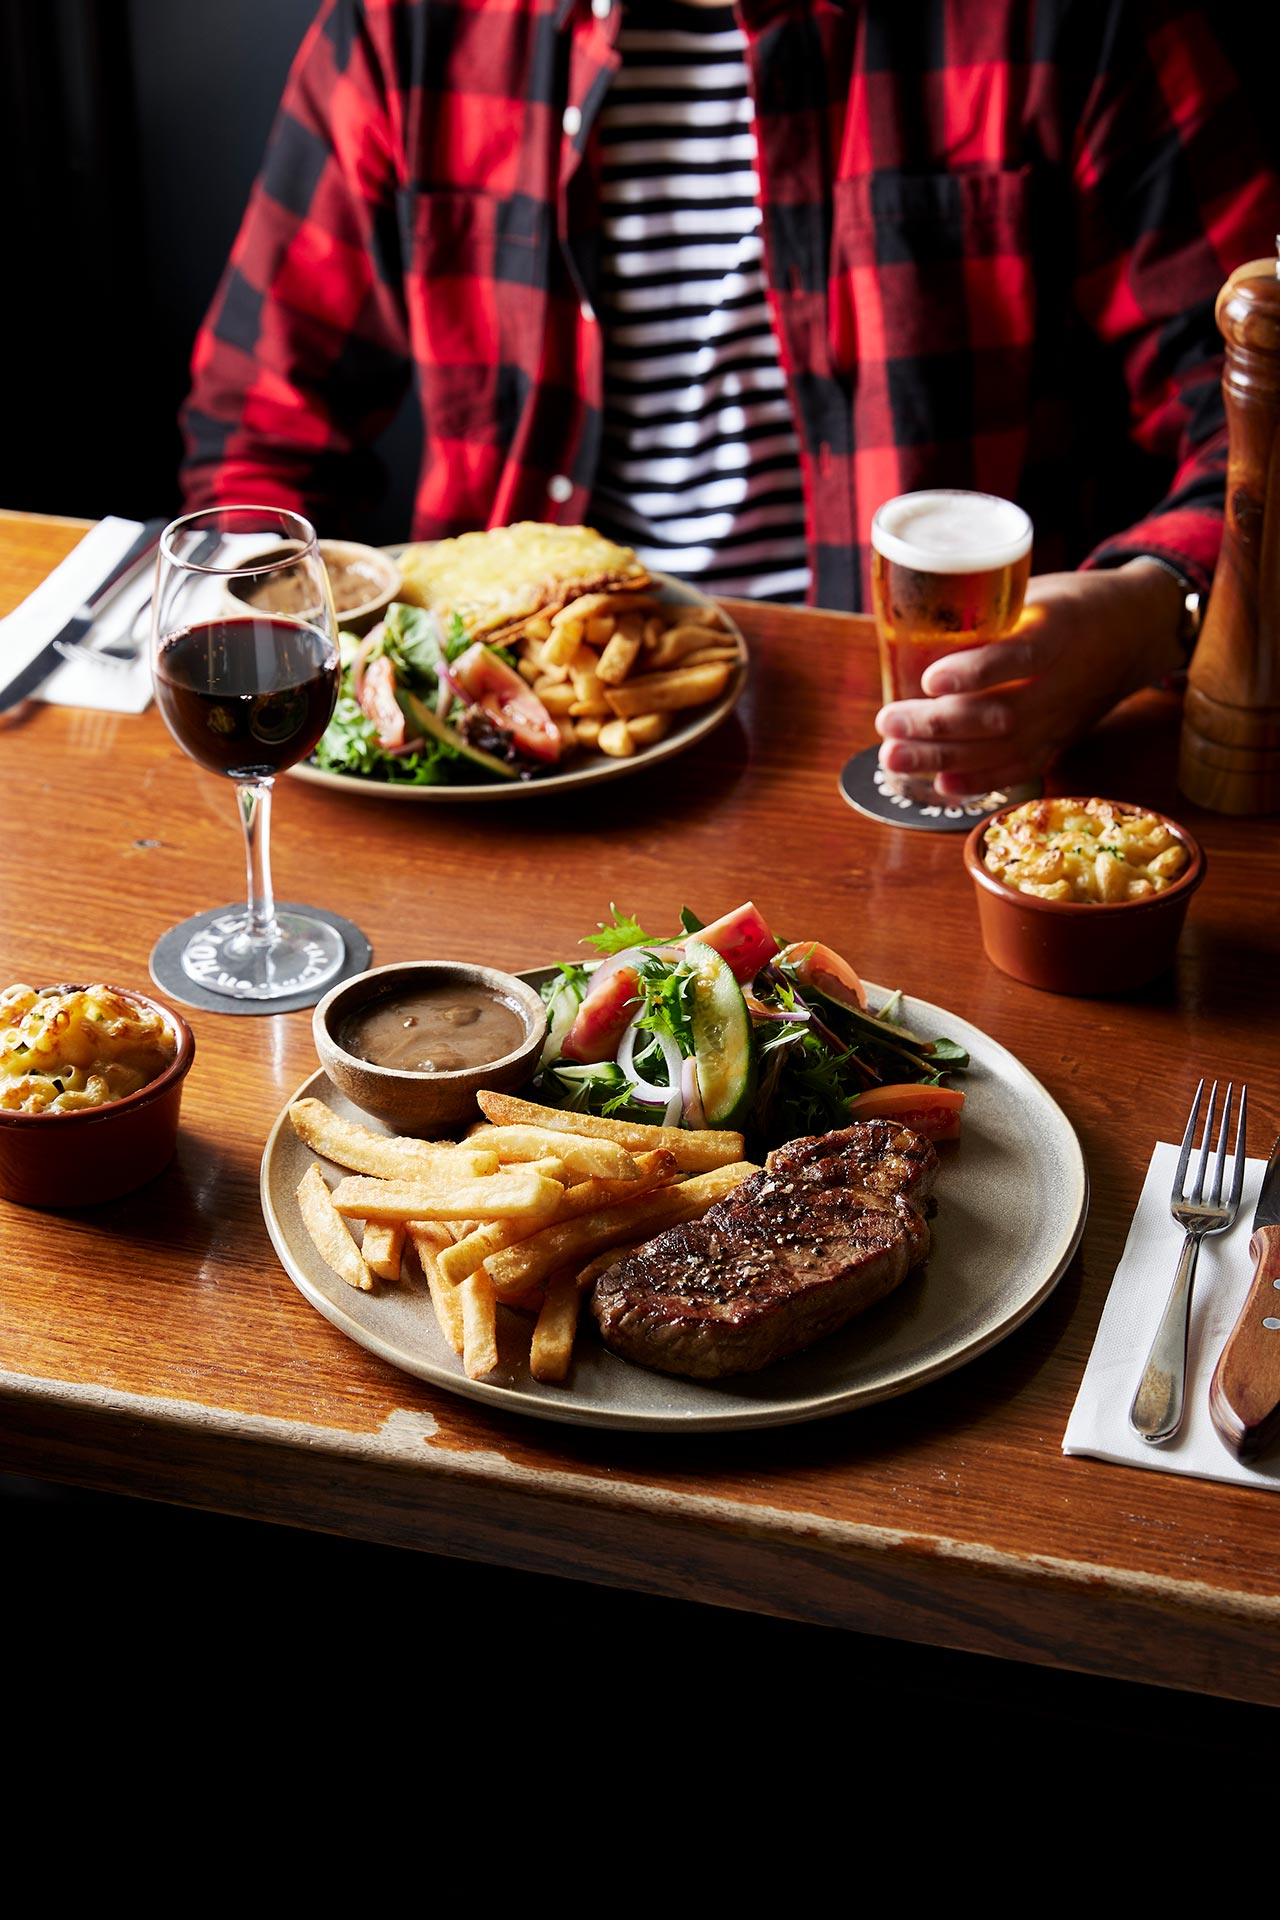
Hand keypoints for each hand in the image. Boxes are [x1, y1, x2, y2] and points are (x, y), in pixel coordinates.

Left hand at [874, 560, 1187, 797]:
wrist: (1133, 632)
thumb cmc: (1067, 604)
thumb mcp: (1034, 591)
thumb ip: (987, 614)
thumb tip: (909, 629)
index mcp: (1061, 628)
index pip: (1021, 656)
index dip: (976, 672)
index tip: (929, 679)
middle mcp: (1064, 681)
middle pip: (1000, 715)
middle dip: (937, 725)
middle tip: (886, 722)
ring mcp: (1062, 719)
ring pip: (1003, 749)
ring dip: (942, 758)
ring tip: (893, 757)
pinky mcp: (1059, 742)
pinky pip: (1020, 770)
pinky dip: (979, 781)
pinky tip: (939, 784)